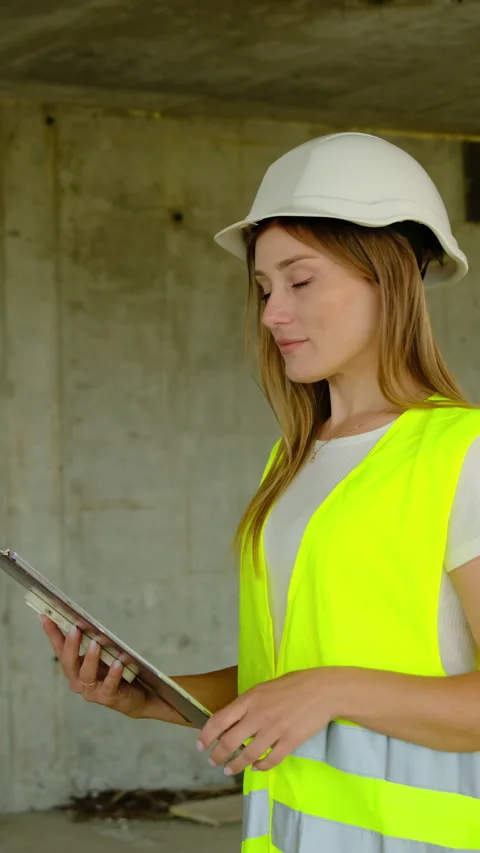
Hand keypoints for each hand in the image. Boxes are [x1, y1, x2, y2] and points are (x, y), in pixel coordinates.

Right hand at [41, 616, 149, 718]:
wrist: (133, 695)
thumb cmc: (114, 670)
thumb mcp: (102, 653)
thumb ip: (93, 640)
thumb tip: (90, 621)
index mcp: (73, 667)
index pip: (59, 648)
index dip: (52, 633)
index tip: (45, 617)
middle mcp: (77, 680)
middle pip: (69, 663)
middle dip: (71, 645)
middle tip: (75, 629)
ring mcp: (90, 691)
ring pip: (86, 675)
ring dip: (90, 658)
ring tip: (95, 644)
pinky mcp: (107, 697)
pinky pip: (108, 685)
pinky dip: (112, 674)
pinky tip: (118, 663)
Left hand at [197, 668, 338, 774]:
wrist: (322, 690)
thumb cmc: (293, 685)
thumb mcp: (264, 688)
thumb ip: (248, 703)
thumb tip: (231, 720)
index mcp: (250, 699)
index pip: (220, 720)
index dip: (207, 735)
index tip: (200, 745)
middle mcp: (259, 715)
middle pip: (230, 741)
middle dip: (217, 755)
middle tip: (213, 762)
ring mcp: (275, 729)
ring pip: (248, 754)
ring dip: (236, 765)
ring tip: (229, 770)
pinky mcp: (290, 741)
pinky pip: (270, 760)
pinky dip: (260, 766)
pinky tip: (256, 767)